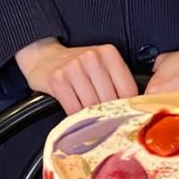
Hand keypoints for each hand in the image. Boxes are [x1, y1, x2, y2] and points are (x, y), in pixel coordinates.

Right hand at [16, 37, 138, 114]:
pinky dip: (76, 118)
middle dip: (109, 115)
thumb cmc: (78, 66)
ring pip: (92, 106)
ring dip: (91, 118)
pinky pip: (73, 109)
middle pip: (110, 100)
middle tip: (107, 124)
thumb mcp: (101, 65)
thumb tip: (134, 109)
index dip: (127, 108)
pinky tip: (76, 117)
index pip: (128, 90)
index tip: (125, 118)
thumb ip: (116, 82)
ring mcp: (74, 68)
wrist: (44, 57)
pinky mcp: (58, 79)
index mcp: (109, 53)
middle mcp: (92, 57)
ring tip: (91, 121)